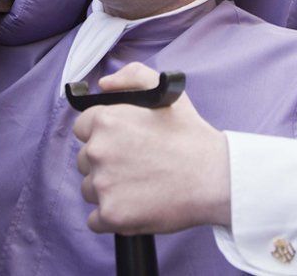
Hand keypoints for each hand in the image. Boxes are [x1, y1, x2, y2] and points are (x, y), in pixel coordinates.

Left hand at [72, 62, 230, 234]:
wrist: (213, 177)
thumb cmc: (191, 137)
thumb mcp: (167, 93)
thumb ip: (132, 76)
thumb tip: (104, 85)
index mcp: (106, 121)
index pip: (82, 128)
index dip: (102, 135)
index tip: (121, 143)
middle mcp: (98, 151)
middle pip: (85, 160)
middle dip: (105, 163)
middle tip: (135, 165)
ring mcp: (102, 185)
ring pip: (90, 189)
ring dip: (108, 190)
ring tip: (139, 186)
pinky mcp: (111, 214)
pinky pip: (95, 220)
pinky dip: (111, 216)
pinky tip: (134, 206)